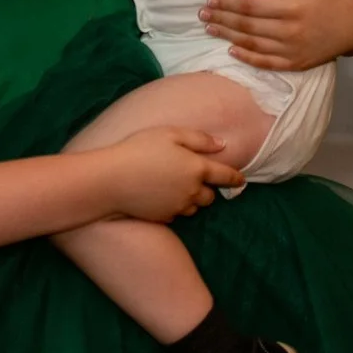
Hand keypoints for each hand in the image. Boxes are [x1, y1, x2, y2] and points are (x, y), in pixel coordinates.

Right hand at [106, 126, 242, 219]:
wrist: (111, 180)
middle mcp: (192, 192)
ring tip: (172, 186)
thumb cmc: (139, 150)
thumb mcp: (170, 134)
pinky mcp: (164, 218)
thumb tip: (222, 145)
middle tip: (193, 178)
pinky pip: (175, 214)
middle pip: (210, 197)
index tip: (241, 180)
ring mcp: (178, 207)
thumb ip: (199, 139)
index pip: (226, 176)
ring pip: (194, 207)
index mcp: (197, 169)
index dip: (236, 178)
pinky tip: (157, 195)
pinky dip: (173, 207)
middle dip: (207, 189)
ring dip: (190, 199)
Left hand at [204, 0, 352, 68]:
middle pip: (247, 25)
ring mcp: (291, 49)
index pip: (251, 6)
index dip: (229, 3)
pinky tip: (231, 51)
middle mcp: (289, 30)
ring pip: (253, 43)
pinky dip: (247, 57)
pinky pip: (266, 62)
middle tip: (201, 13)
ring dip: (228, 36)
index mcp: (291, 7)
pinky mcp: (295, 63)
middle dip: (222, 18)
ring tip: (209, 28)